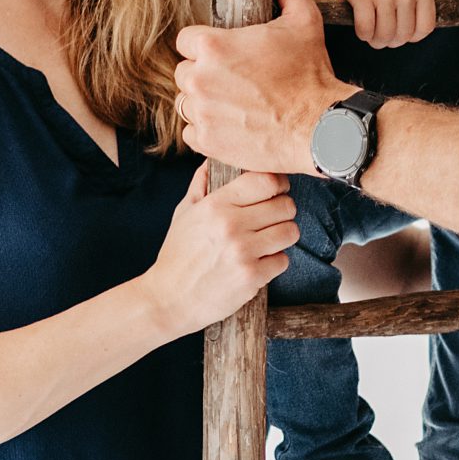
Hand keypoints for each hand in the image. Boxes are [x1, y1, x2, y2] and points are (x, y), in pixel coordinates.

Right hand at [144, 164, 298, 333]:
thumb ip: (201, 185)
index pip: (266, 181)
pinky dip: (274, 262)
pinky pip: (283, 260)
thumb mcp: (184, 214)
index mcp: (216, 205)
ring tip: (267, 241)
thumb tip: (211, 160)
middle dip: (283, 211)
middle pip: (285, 205)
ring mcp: (243, 251)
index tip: (277, 190)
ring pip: (290, 231)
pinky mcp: (251, 277)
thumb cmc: (177, 255)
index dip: (279, 184)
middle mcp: (231, 225)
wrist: (168, 299)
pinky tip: (259, 263)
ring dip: (283, 236)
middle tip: (273, 219)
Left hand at [175, 0, 351, 173]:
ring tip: (235, 103)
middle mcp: (199, 79)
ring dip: (205, 102)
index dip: (206, 46)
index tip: (225, 54)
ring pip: (187, 102)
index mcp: (212, 47)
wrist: (319, 127)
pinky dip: (208, 130)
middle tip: (235, 80)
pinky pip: (192, 132)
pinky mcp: (206, 141)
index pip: (186, 40)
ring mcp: (201, 113)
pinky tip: (232, 124)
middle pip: (184, 72)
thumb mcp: (305, 20)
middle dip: (205, 74)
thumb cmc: (310, 75)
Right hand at [328, 0, 434, 48]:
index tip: (400, 32)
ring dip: (376, 41)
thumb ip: (414, 2)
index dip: (411, 37)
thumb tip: (411, 36)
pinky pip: (366, 29)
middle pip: (403, 35)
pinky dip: (363, 35)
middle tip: (381, 35)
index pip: (425, 28)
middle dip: (391, 41)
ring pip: (384, 35)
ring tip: (371, 34)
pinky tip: (361, 28)